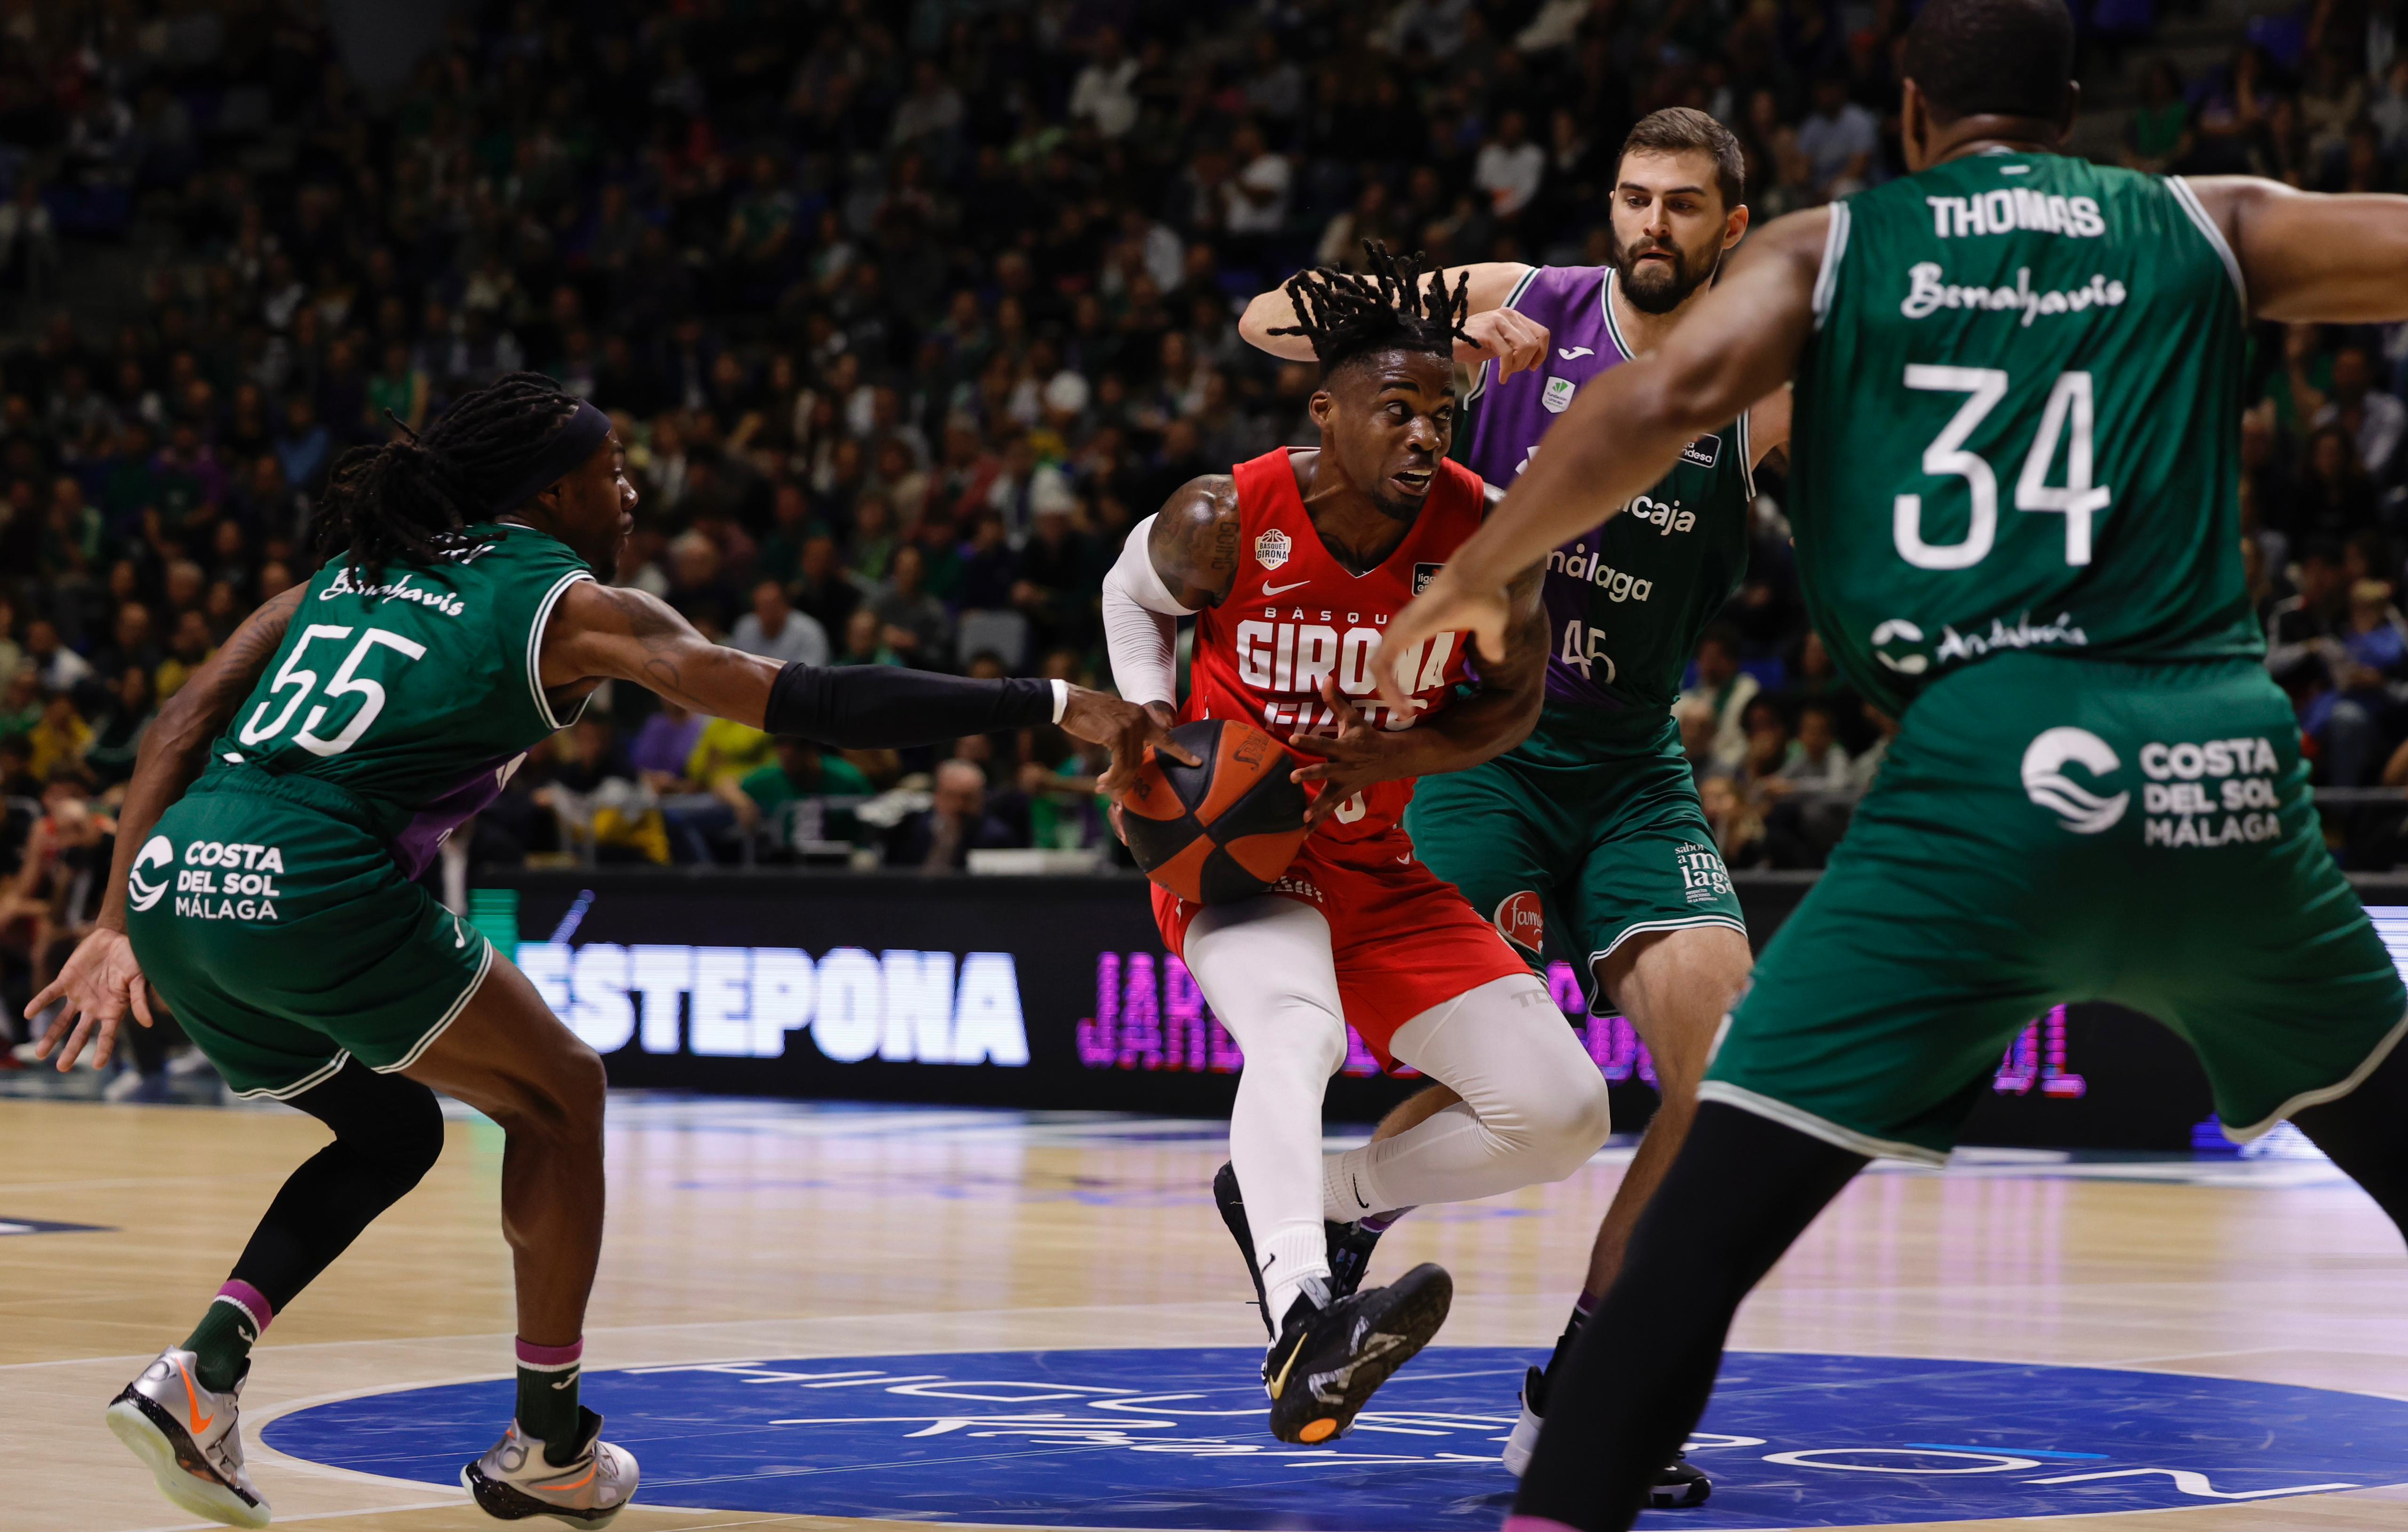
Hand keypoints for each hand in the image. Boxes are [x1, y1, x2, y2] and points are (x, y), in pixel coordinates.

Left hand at [25, 925, 156, 1071]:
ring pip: (62, 1021)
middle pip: (81, 1034)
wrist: (117, 936)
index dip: (104, 1050)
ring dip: (51, 1036)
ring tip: (41, 1053)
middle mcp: (94, 1008)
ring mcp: (79, 996)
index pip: (108, 1035)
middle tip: (61, 1067)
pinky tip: (29, 1014)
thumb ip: (139, 1000)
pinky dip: (39, 1004)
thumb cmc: (134, 959)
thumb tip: (147, 1024)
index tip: (97, 1066)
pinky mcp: (65, 982)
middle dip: (71, 1050)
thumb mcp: (139, 979)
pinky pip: (50, 995)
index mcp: (114, 1009)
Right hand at [1066, 694, 1197, 801]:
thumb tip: (1128, 762)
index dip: (1182, 752)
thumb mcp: (1113, 721)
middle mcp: (1140, 720)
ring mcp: (1130, 726)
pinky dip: (1112, 777)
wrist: (1070, 702)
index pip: (1166, 737)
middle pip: (1141, 759)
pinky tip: (1102, 782)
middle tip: (1116, 794)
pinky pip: (1119, 763)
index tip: (1197, 763)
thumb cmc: (1087, 714)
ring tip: (1105, 789)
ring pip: (1130, 764)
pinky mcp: (1117, 734)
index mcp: (1142, 716)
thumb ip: (1126, 735)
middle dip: (1129, 780)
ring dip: (1117, 782)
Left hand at [1287, 676, 1420, 825]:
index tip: (1292, 737)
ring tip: (1303, 819)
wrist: (1389, 760)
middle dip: (1310, 775)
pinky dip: (1318, 822)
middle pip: (1324, 771)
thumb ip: (1336, 702)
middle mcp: (1343, 767)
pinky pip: (1329, 810)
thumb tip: (1325, 678)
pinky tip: (1303, 834)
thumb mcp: (1353, 718)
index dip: (1309, 740)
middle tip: (1293, 778)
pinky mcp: (1343, 795)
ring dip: (1316, 808)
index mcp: (1343, 748)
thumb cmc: (1367, 736)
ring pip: (1328, 797)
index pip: (1323, 743)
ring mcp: (1344, 784)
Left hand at [1371, 565, 1513, 713]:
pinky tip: (1402, 705)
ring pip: (1378, 668)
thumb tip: (1497, 657)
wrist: (1480, 576)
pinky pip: (1382, 667)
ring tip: (1404, 714)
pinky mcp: (1402, 633)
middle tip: (1405, 713)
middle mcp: (1404, 627)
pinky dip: (1388, 688)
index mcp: (1418, 626)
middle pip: (1382, 664)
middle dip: (1390, 691)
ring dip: (1388, 694)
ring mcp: (1400, 629)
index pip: (1395, 656)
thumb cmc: (1484, 595)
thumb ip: (1488, 642)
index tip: (1411, 702)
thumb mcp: (1490, 627)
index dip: (1398, 680)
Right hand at [1456, 307, 1550, 381]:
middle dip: (1526, 362)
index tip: (1533, 366)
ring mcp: (1497, 321)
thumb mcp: (1499, 342)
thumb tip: (1534, 357)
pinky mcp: (1487, 331)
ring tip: (1506, 372)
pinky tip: (1501, 377)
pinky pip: (1507, 354)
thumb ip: (1515, 344)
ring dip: (1517, 365)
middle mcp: (1508, 315)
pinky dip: (1507, 369)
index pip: (1542, 333)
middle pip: (1534, 343)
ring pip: (1524, 347)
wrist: (1445, 339)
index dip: (1542, 352)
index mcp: (1514, 316)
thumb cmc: (1471, 343)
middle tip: (1512, 371)